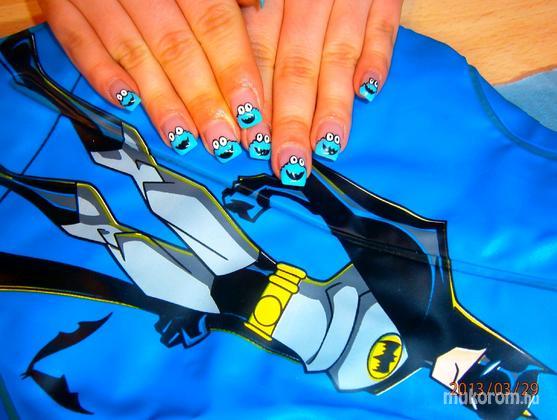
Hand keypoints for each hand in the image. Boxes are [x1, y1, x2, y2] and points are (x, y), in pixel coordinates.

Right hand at [39, 0, 267, 160]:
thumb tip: (261, 7)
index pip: (215, 23)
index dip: (234, 70)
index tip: (251, 115)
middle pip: (177, 48)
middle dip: (203, 99)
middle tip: (223, 142)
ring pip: (133, 52)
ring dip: (160, 99)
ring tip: (184, 138)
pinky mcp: (60, 4)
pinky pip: (76, 42)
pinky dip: (100, 73)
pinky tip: (124, 104)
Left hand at [242, 0, 402, 185]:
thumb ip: (250, 26)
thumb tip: (237, 89)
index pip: (259, 57)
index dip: (257, 103)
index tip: (253, 144)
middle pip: (297, 65)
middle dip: (292, 119)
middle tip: (291, 163)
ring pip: (338, 53)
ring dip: (333, 103)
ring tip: (328, 145)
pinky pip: (384, 25)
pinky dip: (378, 57)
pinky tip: (369, 92)